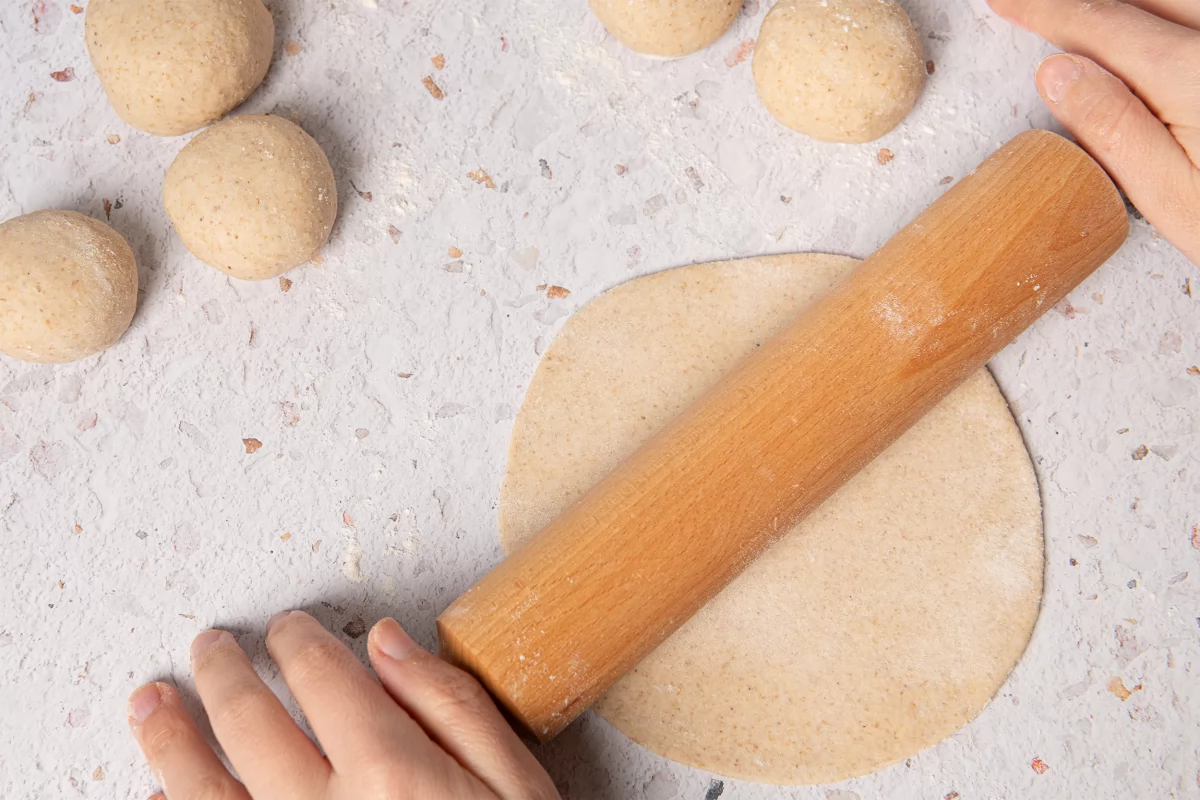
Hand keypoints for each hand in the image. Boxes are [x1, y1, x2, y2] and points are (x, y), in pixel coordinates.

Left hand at [126, 611, 558, 799]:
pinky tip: (157, 794)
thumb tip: (388, 642)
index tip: (289, 629)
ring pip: (200, 789)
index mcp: (390, 772)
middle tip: (212, 647)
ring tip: (151, 704)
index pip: (322, 676)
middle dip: (224, 672)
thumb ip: (454, 707)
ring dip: (169, 738)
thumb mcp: (516, 785)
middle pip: (248, 722)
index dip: (298, 640)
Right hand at [989, 0, 1199, 265]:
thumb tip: (1058, 72)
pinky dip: (1178, 9)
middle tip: (1036, 3)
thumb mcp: (1176, 200)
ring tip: (1097, 12)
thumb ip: (1115, 129)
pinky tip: (1160, 18)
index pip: (1099, 24)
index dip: (1044, 9)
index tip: (1005, 0)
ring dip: (1136, 0)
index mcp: (1194, 77)